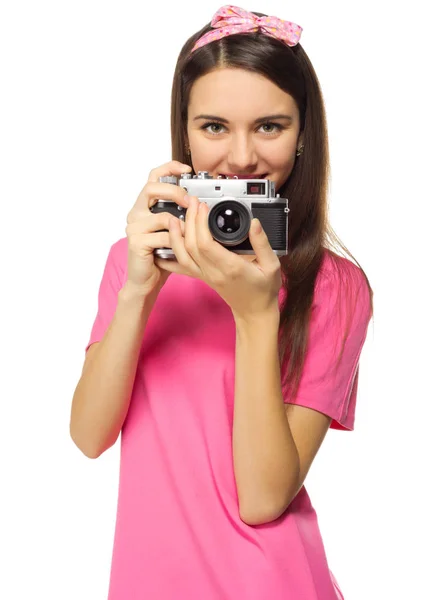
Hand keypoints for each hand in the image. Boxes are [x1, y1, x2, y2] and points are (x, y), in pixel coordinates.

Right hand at [125, 160, 190, 296]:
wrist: (146, 281)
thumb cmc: (160, 256)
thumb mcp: (172, 231)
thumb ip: (179, 214)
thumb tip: (199, 202)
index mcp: (144, 207)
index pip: (153, 177)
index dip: (169, 168)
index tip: (187, 169)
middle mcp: (136, 213)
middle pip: (153, 188)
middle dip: (175, 192)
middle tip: (190, 202)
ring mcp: (134, 227)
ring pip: (163, 216)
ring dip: (181, 226)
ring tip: (188, 235)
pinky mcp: (136, 241)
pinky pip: (163, 236)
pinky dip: (176, 242)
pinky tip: (179, 249)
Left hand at [154, 195, 282, 319]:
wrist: (254, 313)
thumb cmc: (264, 291)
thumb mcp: (272, 266)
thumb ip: (263, 243)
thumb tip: (255, 223)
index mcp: (230, 267)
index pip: (206, 243)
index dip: (200, 223)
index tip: (204, 207)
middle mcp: (214, 272)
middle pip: (191, 245)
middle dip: (189, 221)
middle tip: (193, 203)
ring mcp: (205, 275)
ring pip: (182, 255)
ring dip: (176, 235)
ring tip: (176, 217)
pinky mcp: (202, 277)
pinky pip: (181, 265)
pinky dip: (171, 253)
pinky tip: (166, 243)